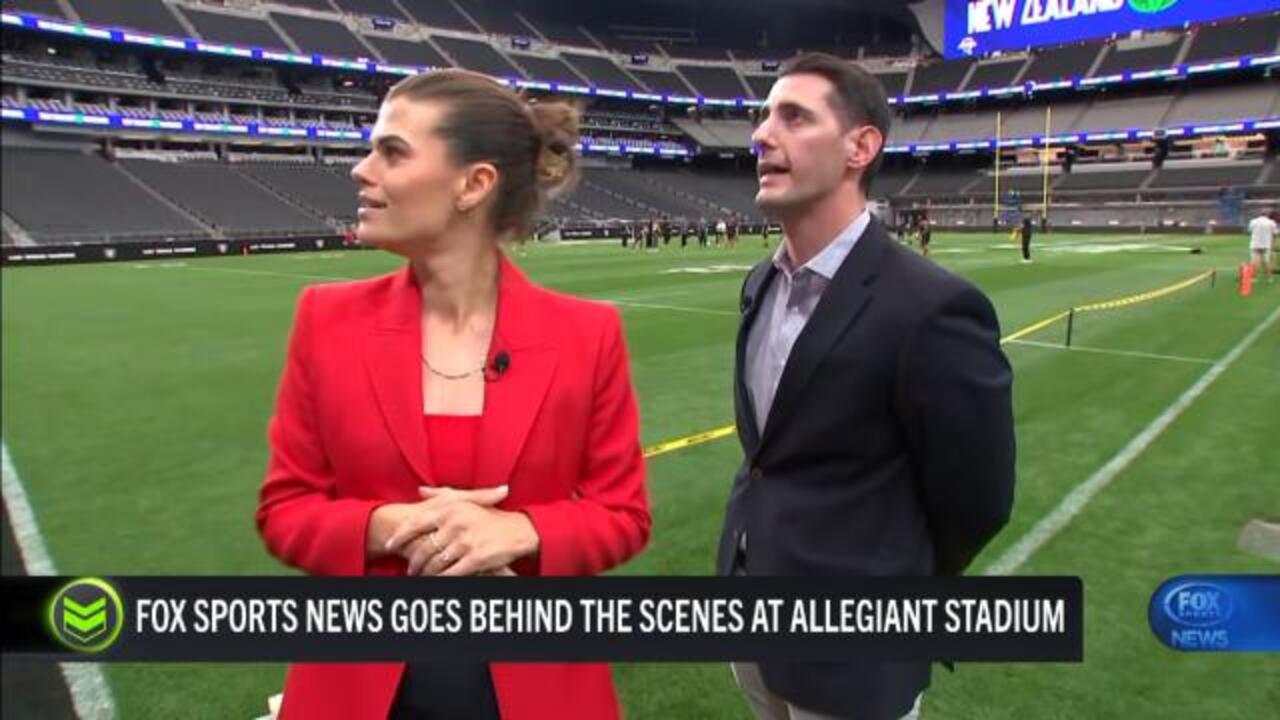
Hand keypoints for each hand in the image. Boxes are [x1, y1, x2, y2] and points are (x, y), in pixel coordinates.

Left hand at [385, 486, 539, 576]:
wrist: (518, 530)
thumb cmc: (489, 515)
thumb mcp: (466, 500)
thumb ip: (441, 495)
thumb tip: (420, 491)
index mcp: (450, 509)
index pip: (415, 523)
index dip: (399, 535)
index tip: (389, 544)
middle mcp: (455, 524)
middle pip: (423, 548)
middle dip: (415, 561)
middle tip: (411, 568)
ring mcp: (465, 542)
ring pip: (435, 564)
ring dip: (426, 573)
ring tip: (422, 576)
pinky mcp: (475, 558)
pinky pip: (450, 574)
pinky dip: (440, 579)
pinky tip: (437, 581)